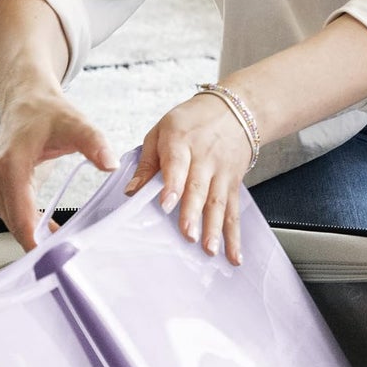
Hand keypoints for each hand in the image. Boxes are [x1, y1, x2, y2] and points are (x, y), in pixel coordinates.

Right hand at [0, 92, 116, 250]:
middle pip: (15, 224)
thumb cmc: (49, 114)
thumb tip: (110, 165)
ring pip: (11, 223)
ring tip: (63, 241)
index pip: (20, 215)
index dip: (36, 241)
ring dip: (34, 234)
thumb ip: (95, 144)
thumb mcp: (77, 124)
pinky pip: (9, 216)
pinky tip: (49, 227)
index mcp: (11, 164)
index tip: (54, 260)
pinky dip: (28, 224)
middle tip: (70, 254)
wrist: (26, 103)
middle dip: (40, 242)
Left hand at [126, 93, 251, 263]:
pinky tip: (234, 255)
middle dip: (193, 213)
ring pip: (219, 203)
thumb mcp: (162, 131)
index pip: (177, 164)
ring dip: (215, 229)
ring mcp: (222, 173)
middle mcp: (205, 159)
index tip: (166, 204)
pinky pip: (234, 211)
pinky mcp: (233, 185)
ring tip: (210, 249)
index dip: (173, 184)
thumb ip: (147, 162)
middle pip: (199, 188)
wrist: (234, 111)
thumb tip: (131, 191)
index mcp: (181, 142)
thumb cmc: (192, 121)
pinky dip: (235, 235)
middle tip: (188, 235)